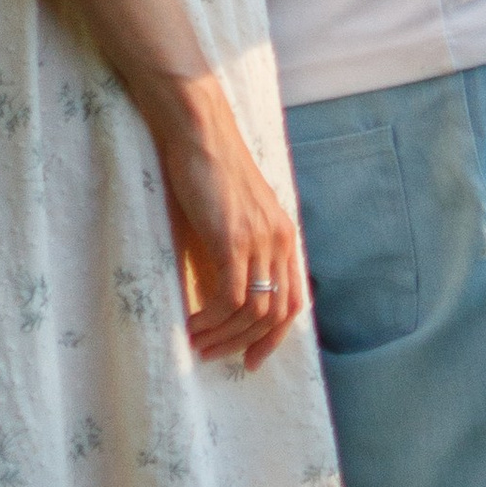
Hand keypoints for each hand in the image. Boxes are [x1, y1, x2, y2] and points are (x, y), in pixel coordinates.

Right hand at [144, 74, 308, 371]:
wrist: (196, 128)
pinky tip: (192, 323)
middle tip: (216, 356)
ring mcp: (258, 239)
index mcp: (283, 234)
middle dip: (247, 343)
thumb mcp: (231, 211)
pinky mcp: (232, 238)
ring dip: (224, 336)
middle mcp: (278, 239)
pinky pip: (230, 297)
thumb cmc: (205, 165)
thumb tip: (223, 291)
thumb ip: (237, 245)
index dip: (274, 335)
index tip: (251, 357)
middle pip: (276, 313)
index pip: (294, 300)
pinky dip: (212, 319)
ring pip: (253, 311)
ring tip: (196, 342)